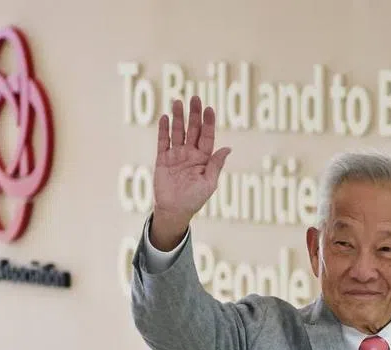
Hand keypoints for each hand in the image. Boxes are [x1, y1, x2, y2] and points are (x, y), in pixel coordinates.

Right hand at [149, 95, 231, 249]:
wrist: (174, 211)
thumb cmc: (194, 200)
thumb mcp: (209, 183)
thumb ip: (216, 165)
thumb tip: (228, 148)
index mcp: (204, 159)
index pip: (207, 136)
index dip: (208, 123)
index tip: (209, 109)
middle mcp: (190, 154)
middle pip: (193, 130)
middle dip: (194, 114)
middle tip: (195, 98)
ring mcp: (176, 155)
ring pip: (178, 132)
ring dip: (178, 117)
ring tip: (178, 102)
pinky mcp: (162, 159)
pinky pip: (163, 142)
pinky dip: (164, 130)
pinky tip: (165, 118)